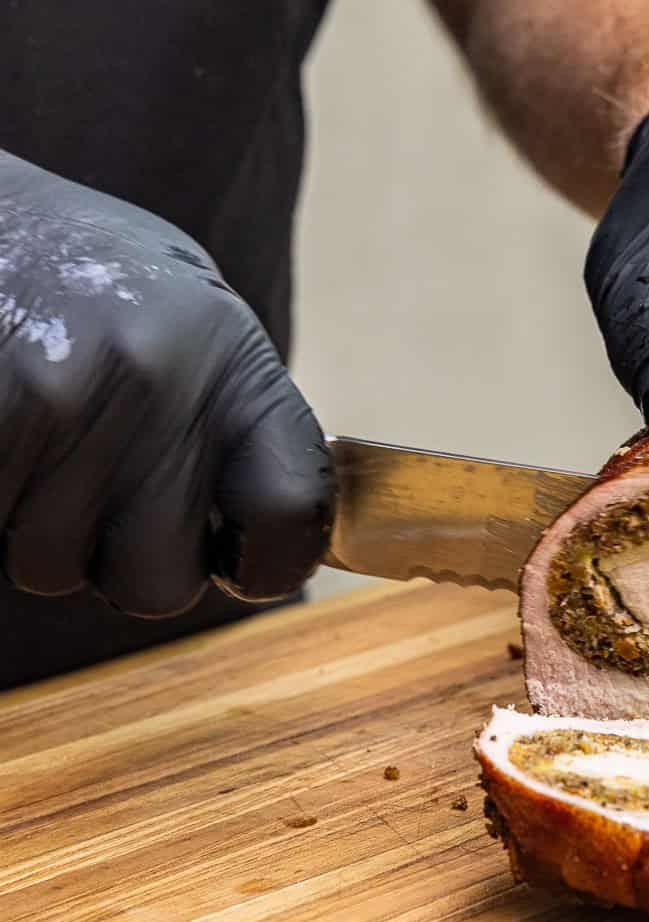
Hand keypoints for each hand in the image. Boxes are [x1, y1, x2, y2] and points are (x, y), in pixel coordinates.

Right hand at [0, 152, 332, 615]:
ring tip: (34, 439)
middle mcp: (160, 380)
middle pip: (157, 583)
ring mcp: (59, 399)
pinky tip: (2, 438)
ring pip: (50, 568)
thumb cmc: (94, 281)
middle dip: (122, 560)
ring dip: (34, 529)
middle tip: (98, 488)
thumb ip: (238, 431)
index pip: (292, 513)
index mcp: (235, 361)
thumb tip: (279, 552)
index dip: (266, 559)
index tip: (236, 552)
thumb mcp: (199, 326)